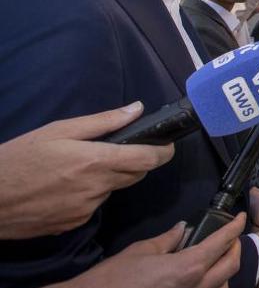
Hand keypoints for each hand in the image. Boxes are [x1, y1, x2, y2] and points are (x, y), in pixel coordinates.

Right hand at [0, 102, 174, 239]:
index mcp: (96, 162)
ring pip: (113, 190)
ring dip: (108, 178)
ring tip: (78, 168)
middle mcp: (97, 188)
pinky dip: (89, 194)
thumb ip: (103, 121)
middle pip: (135, 175)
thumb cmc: (19, 159)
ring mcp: (87, 209)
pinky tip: (65, 186)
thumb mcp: (58, 130)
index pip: (148, 160)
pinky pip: (94, 205)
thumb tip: (137, 108)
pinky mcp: (75, 223)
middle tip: (117, 149)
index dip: (163, 152)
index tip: (166, 145)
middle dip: (136, 162)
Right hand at [51, 213, 245, 287]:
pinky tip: (200, 275)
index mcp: (188, 267)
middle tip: (230, 235)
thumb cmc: (114, 278)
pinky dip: (211, 283)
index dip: (234, 227)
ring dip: (224, 268)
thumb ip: (168, 239)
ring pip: (223, 283)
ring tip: (217, 255)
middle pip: (230, 265)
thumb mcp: (141, 251)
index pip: (221, 243)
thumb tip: (182, 229)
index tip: (240, 217)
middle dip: (235, 248)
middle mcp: (196, 287)